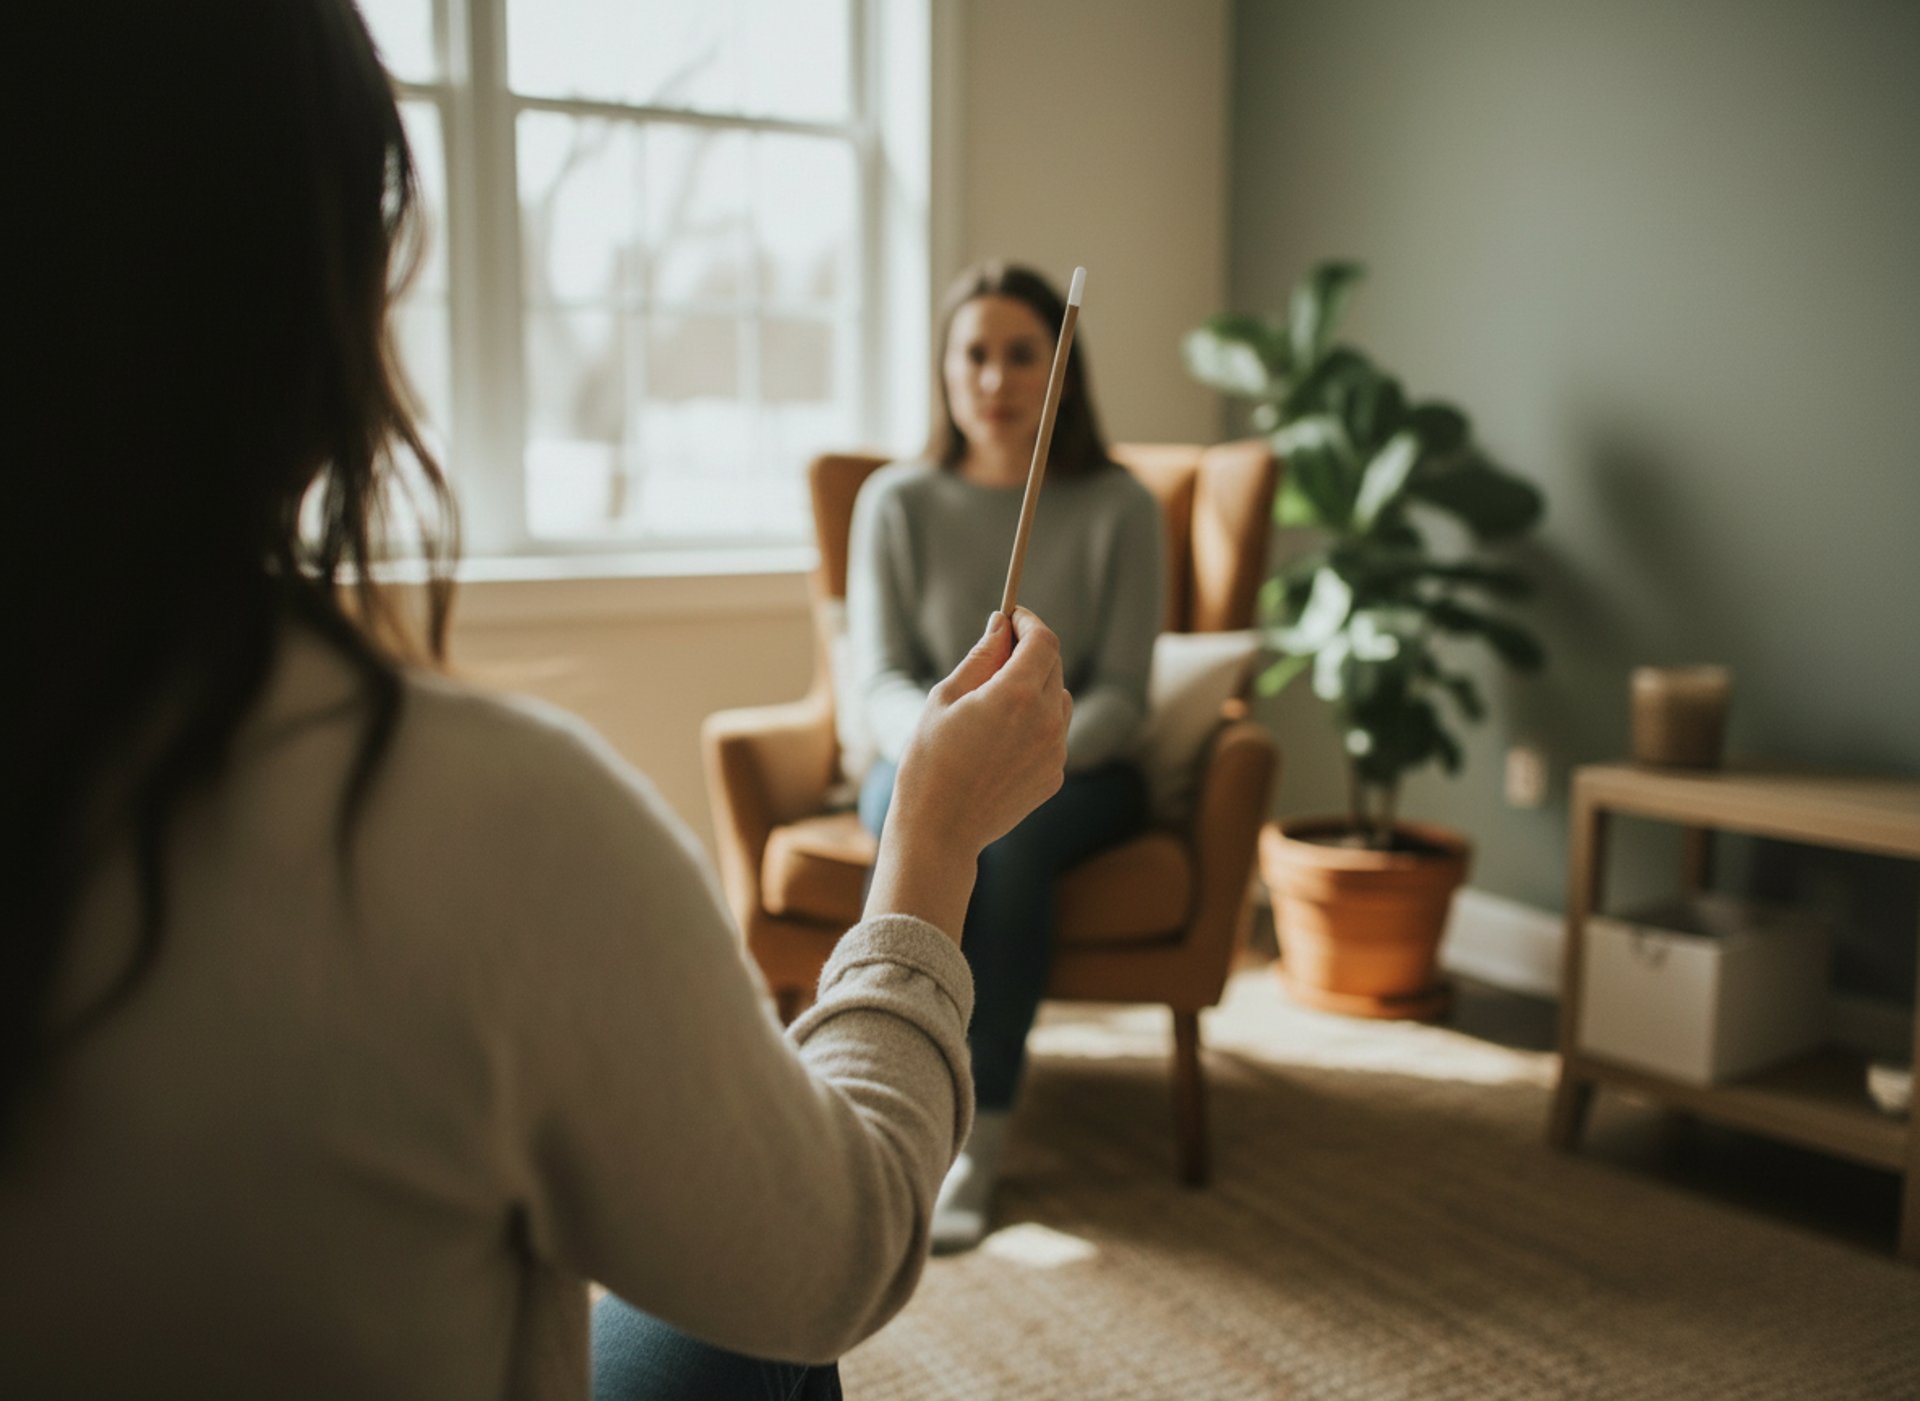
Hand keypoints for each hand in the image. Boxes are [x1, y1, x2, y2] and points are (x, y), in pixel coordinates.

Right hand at [863, 609, 1070, 938]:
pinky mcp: (1054, 776)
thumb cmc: (930, 761)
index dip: (1029, 622)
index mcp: (1018, 695)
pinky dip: (1036, 724)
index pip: (1043, 640)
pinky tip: (1000, 740)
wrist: (939, 831)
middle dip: (1030, 653)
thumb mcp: (946, 698)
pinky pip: (1054, 735)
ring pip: (1059, 700)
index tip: (1012, 618)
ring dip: (1037, 689)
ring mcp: (1056, 751)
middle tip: (998, 654)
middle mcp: (1047, 721)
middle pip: (1053, 667)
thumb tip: (1001, 626)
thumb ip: (981, 658)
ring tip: (995, 703)